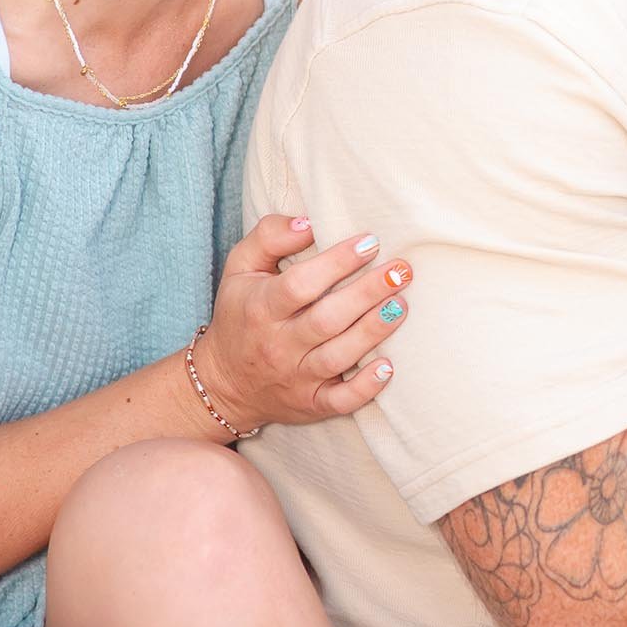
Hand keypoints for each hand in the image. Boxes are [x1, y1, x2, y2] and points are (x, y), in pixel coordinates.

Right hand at [196, 216, 410, 429]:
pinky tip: (389, 366)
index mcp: (261, 308)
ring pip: (338, 357)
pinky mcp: (311, 404)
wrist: (223, 382)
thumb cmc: (242, 312)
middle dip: (367, 293)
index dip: (337, 262)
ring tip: (402, 304)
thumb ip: (269, 236)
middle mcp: (278, 345)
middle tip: (401, 271)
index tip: (370, 241)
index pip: (301, 284)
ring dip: (374, 331)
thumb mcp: (240, 267)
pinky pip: (340, 402)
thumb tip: (308, 222)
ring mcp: (295, 378)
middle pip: (327, 320)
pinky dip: (366, 388)